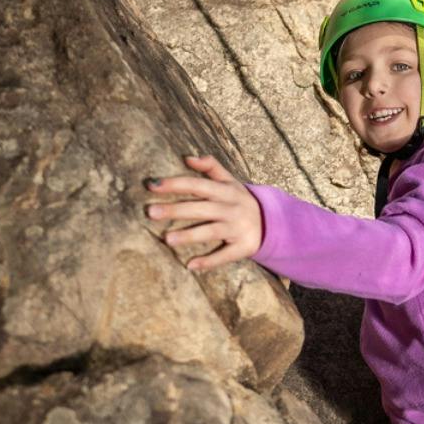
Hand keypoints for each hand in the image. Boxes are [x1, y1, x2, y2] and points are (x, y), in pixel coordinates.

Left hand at [144, 155, 262, 271]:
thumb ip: (211, 167)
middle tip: (151, 212)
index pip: (198, 185)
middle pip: (202, 208)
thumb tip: (188, 158)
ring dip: (191, 235)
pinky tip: (191, 265)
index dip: (176, 184)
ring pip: (212, 231)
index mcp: (226, 191)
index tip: (152, 185)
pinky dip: (210, 261)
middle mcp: (232, 209)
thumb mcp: (231, 181)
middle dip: (177, 210)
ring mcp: (239, 228)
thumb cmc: (240, 200)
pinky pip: (226, 255)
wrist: (272, 222)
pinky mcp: (244, 247)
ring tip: (168, 239)